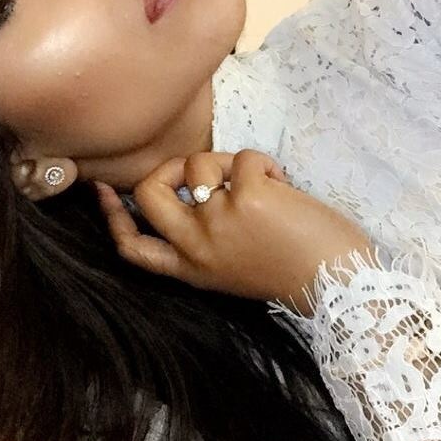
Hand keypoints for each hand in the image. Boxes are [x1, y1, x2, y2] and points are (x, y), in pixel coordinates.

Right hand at [94, 150, 372, 316]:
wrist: (338, 283)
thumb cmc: (293, 270)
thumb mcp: (233, 265)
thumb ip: (206, 235)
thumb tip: (193, 185)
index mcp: (191, 268)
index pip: (132, 248)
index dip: (112, 217)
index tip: (102, 192)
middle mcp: (196, 246)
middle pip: (149, 193)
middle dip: (169, 168)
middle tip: (197, 170)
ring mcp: (218, 220)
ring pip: (199, 164)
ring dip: (230, 162)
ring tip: (262, 183)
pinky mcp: (247, 197)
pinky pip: (243, 157)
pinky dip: (266, 163)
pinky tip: (284, 186)